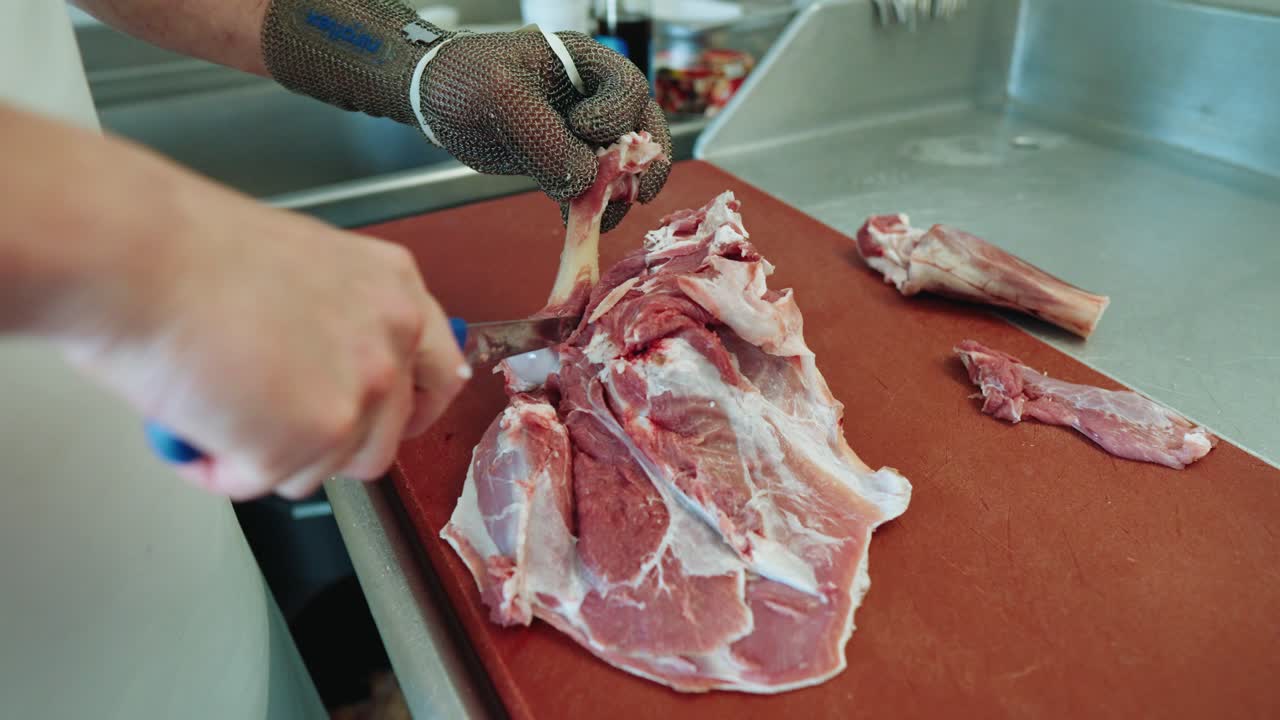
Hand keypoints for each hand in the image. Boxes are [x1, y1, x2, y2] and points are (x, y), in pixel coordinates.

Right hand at [62, 190, 467, 500]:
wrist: (135, 254)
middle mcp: (392, 340)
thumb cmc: (187, 249)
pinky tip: (195, 428)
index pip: (439, 370)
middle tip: (274, 429)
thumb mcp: (300, 267)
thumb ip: (338, 319)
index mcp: (393, 289)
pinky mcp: (311, 437)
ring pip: (325, 469)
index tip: (391, 423)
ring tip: (217, 413)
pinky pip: (266, 483)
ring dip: (271, 457)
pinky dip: (223, 471)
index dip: (412, 407)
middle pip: (384, 438)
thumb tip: (329, 365)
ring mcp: (358, 392)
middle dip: (327, 446)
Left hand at [420, 30, 672, 231]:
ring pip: (619, 165)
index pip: (628, 89)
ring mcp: (578, 131)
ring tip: (603, 216)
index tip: (583, 128)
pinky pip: (590, 187)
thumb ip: (545, 137)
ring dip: (617, 194)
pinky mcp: (561, 159)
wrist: (432, 98)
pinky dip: (590, 208)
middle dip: (642, 164)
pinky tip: (580, 223)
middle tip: (638, 194)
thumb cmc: (461, 79)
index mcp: (582, 64)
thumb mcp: (499, 96)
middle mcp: (590, 96)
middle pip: (640, 129)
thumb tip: (585, 181)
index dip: (616, 115)